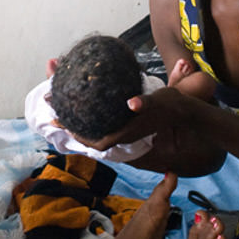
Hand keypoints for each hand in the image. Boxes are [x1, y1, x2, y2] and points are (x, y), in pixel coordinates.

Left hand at [70, 86, 187, 151]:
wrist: (186, 112)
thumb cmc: (173, 106)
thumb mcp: (161, 101)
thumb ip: (146, 103)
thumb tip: (133, 103)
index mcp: (127, 133)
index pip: (97, 142)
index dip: (78, 135)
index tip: (60, 121)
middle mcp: (122, 134)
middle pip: (90, 134)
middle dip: (69, 120)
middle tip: (52, 101)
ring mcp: (123, 129)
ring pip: (94, 127)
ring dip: (77, 114)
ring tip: (60, 95)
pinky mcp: (125, 122)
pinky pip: (101, 120)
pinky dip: (88, 111)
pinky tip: (81, 97)